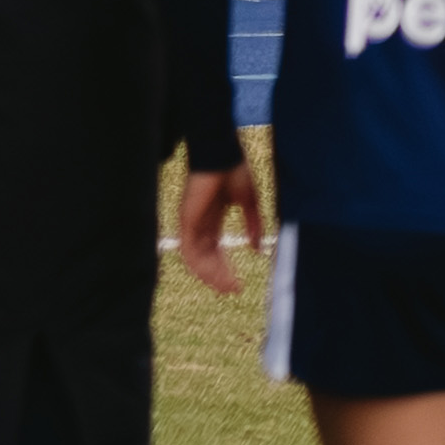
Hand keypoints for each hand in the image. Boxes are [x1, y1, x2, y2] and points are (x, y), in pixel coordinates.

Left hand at [170, 162, 256, 290]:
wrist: (223, 154)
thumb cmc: (235, 171)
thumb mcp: (249, 203)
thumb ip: (253, 225)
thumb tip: (258, 249)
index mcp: (213, 218)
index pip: (214, 250)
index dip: (225, 268)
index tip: (238, 285)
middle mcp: (200, 223)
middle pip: (206, 257)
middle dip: (219, 276)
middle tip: (233, 290)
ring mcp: (192, 221)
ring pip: (196, 258)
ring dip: (211, 275)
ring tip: (227, 287)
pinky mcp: (187, 219)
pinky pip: (188, 249)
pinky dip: (199, 265)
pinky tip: (213, 276)